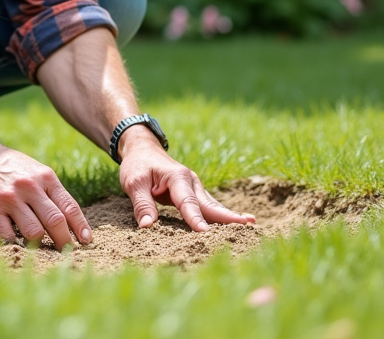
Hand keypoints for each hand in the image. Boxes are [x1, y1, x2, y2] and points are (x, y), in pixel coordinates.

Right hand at [0, 146, 93, 247]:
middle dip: (65, 241)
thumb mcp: (37, 172)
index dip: (80, 226)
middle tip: (67, 252)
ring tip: (43, 249)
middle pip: (55, 221)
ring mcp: (9, 198)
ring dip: (41, 245)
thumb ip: (53, 194)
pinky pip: (8, 235)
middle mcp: (29, 186)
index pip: (69, 206)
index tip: (87, 241)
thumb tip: (74, 225)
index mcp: (45, 177)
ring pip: (34, 232)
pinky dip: (16, 243)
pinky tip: (19, 244)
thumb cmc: (13, 169)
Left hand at [119, 140, 255, 231]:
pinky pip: (207, 207)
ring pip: (212, 205)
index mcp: (177, 177)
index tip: (204, 232)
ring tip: (249, 224)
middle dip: (227, 215)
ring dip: (228, 216)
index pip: (187, 202)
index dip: (195, 218)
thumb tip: (147, 226)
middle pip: (209, 203)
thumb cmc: (137, 165)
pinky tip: (233, 224)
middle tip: (248, 224)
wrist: (142, 150)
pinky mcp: (194, 194)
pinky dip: (219, 216)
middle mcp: (191, 182)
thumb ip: (142, 204)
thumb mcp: (133, 183)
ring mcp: (195, 187)